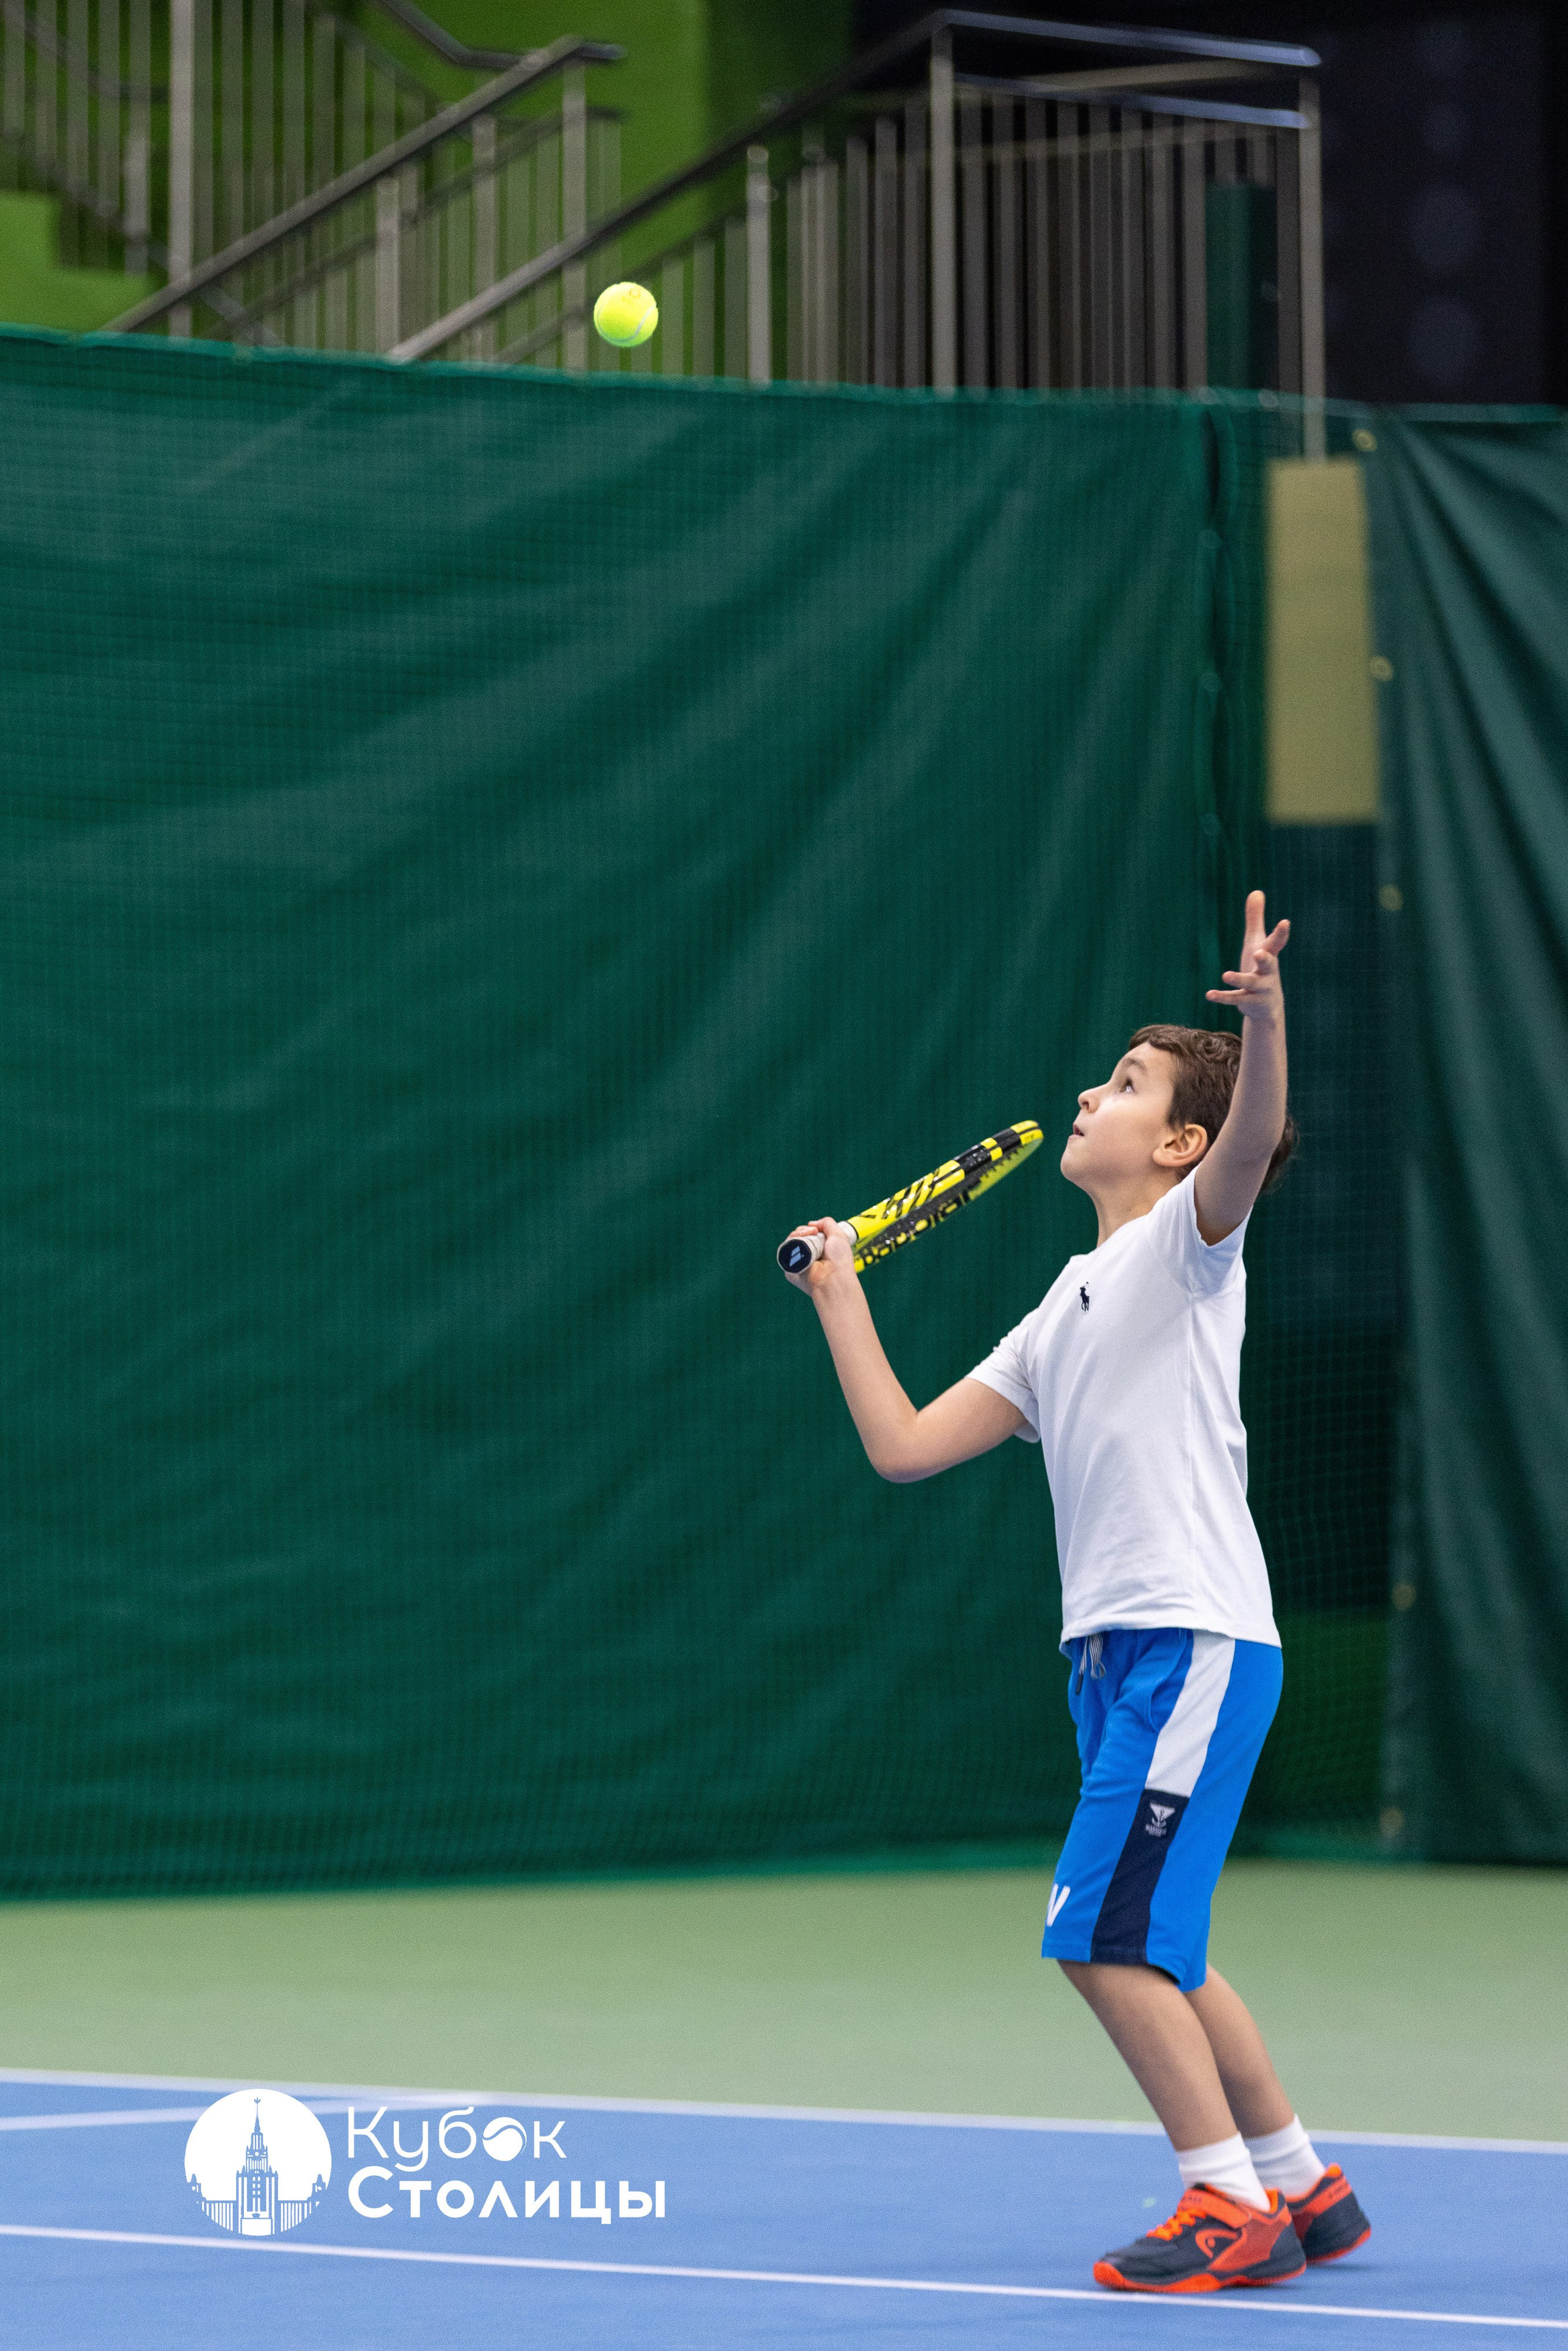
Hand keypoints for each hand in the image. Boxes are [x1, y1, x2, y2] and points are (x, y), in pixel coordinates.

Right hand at [782, 1218, 858, 1294]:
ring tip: (808, 1235)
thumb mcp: (838, 1235)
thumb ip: (827, 1223)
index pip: (807, 1235)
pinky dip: (791, 1242)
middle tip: (812, 1231)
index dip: (809, 1229)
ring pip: (790, 1242)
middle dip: (802, 1230)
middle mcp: (808, 1256)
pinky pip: (784, 1250)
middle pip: (797, 1236)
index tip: (815, 1229)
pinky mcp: (790, 1268)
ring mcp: (798, 1262)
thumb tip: (811, 1224)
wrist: (833, 1276)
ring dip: (797, 1234)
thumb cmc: (839, 1260)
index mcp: (819, 1250)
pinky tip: (800, 1243)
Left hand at [1206, 889, 1289, 1024]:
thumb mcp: (1257, 942)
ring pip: (1251, 984)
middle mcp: (1268, 973)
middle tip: (1259, 953)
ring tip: (1226, 974)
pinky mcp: (1248, 1002)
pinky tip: (1209, 994)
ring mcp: (1260, 989)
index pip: (1276, 942)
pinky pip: (1235, 999)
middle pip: (1269, 964)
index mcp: (1269, 955)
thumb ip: (1255, 919)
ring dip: (1239, 979)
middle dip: (1265, 959)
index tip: (1285, 922)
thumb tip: (1256, 891)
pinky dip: (1222, 997)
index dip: (1281, 933)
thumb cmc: (1261, 967)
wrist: (1267, 1006)